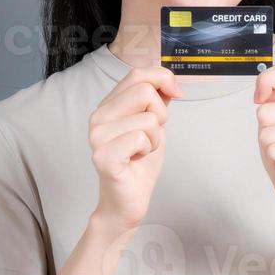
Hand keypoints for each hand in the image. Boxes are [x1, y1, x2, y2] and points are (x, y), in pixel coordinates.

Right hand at [88, 65, 181, 236]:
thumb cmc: (139, 163)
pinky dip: (148, 149)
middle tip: (150, 136)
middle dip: (161, 115)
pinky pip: (142, 138)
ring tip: (141, 151)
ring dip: (155, 138)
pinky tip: (136, 160)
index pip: (137, 74)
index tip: (176, 94)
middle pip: (145, 92)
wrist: (127, 201)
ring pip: (148, 118)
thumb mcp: (153, 124)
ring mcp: (97, 136)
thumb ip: (157, 100)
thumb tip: (169, 80)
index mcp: (108, 105)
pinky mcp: (104, 156)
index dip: (163, 78)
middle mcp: (98, 116)